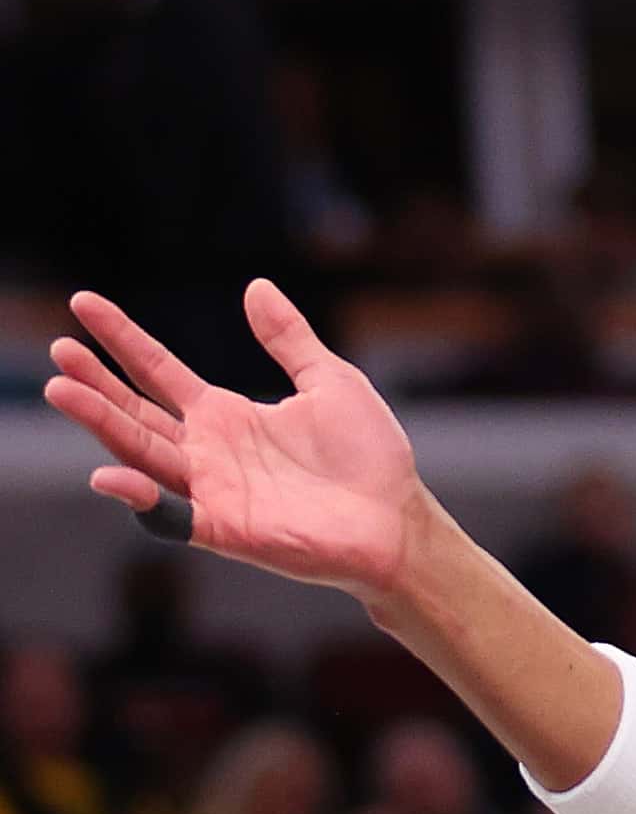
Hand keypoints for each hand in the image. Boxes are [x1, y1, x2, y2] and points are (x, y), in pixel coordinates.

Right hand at [44, 281, 426, 599]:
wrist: (398, 518)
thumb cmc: (367, 455)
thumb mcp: (330, 381)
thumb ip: (289, 339)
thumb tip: (256, 287)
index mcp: (226, 415)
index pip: (158, 371)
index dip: (122, 339)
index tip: (83, 304)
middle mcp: (207, 451)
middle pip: (134, 411)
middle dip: (95, 382)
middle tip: (59, 349)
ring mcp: (211, 490)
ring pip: (140, 454)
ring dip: (102, 424)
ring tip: (62, 389)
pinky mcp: (224, 527)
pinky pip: (170, 516)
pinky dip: (140, 499)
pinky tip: (110, 475)